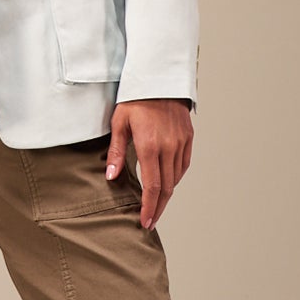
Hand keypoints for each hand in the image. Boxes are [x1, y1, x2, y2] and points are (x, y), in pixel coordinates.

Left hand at [105, 100, 192, 229]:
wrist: (158, 78)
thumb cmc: (135, 99)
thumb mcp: (119, 123)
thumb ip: (116, 152)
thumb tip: (112, 177)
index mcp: (150, 146)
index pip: (153, 186)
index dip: (149, 207)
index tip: (145, 221)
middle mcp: (169, 147)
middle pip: (167, 187)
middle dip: (158, 208)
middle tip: (150, 221)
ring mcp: (181, 143)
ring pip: (176, 178)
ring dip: (167, 195)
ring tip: (156, 206)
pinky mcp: (187, 138)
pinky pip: (183, 165)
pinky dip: (175, 178)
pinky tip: (167, 184)